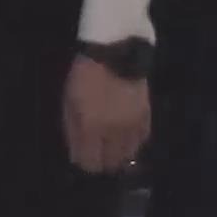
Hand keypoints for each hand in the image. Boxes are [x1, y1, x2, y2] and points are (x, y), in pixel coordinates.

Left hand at [61, 54, 151, 174]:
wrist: (116, 53)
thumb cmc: (85, 76)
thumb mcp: (69, 102)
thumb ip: (73, 131)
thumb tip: (76, 154)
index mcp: (91, 127)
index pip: (90, 163)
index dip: (84, 162)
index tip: (81, 156)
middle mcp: (114, 132)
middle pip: (111, 164)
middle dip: (102, 162)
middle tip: (96, 152)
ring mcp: (133, 126)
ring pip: (128, 156)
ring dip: (118, 155)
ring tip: (111, 146)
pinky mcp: (147, 118)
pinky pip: (141, 142)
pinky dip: (132, 143)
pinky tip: (124, 137)